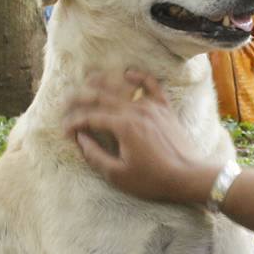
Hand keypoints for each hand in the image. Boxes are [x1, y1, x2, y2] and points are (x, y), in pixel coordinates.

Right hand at [62, 70, 218, 204]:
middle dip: (79, 98)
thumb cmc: (154, 180)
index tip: (64, 131)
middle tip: (65, 101)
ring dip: (102, 82)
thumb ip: (95, 155)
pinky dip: (138, 77)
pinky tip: (127, 73)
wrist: (189, 177)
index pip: (90, 117)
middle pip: (101, 97)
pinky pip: (151, 85)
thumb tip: (81, 139)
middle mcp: (136, 110)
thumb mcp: (118, 175)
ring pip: (122, 87)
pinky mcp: (164, 109)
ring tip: (87, 80)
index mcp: (123, 126)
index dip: (74, 123)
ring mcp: (152, 107)